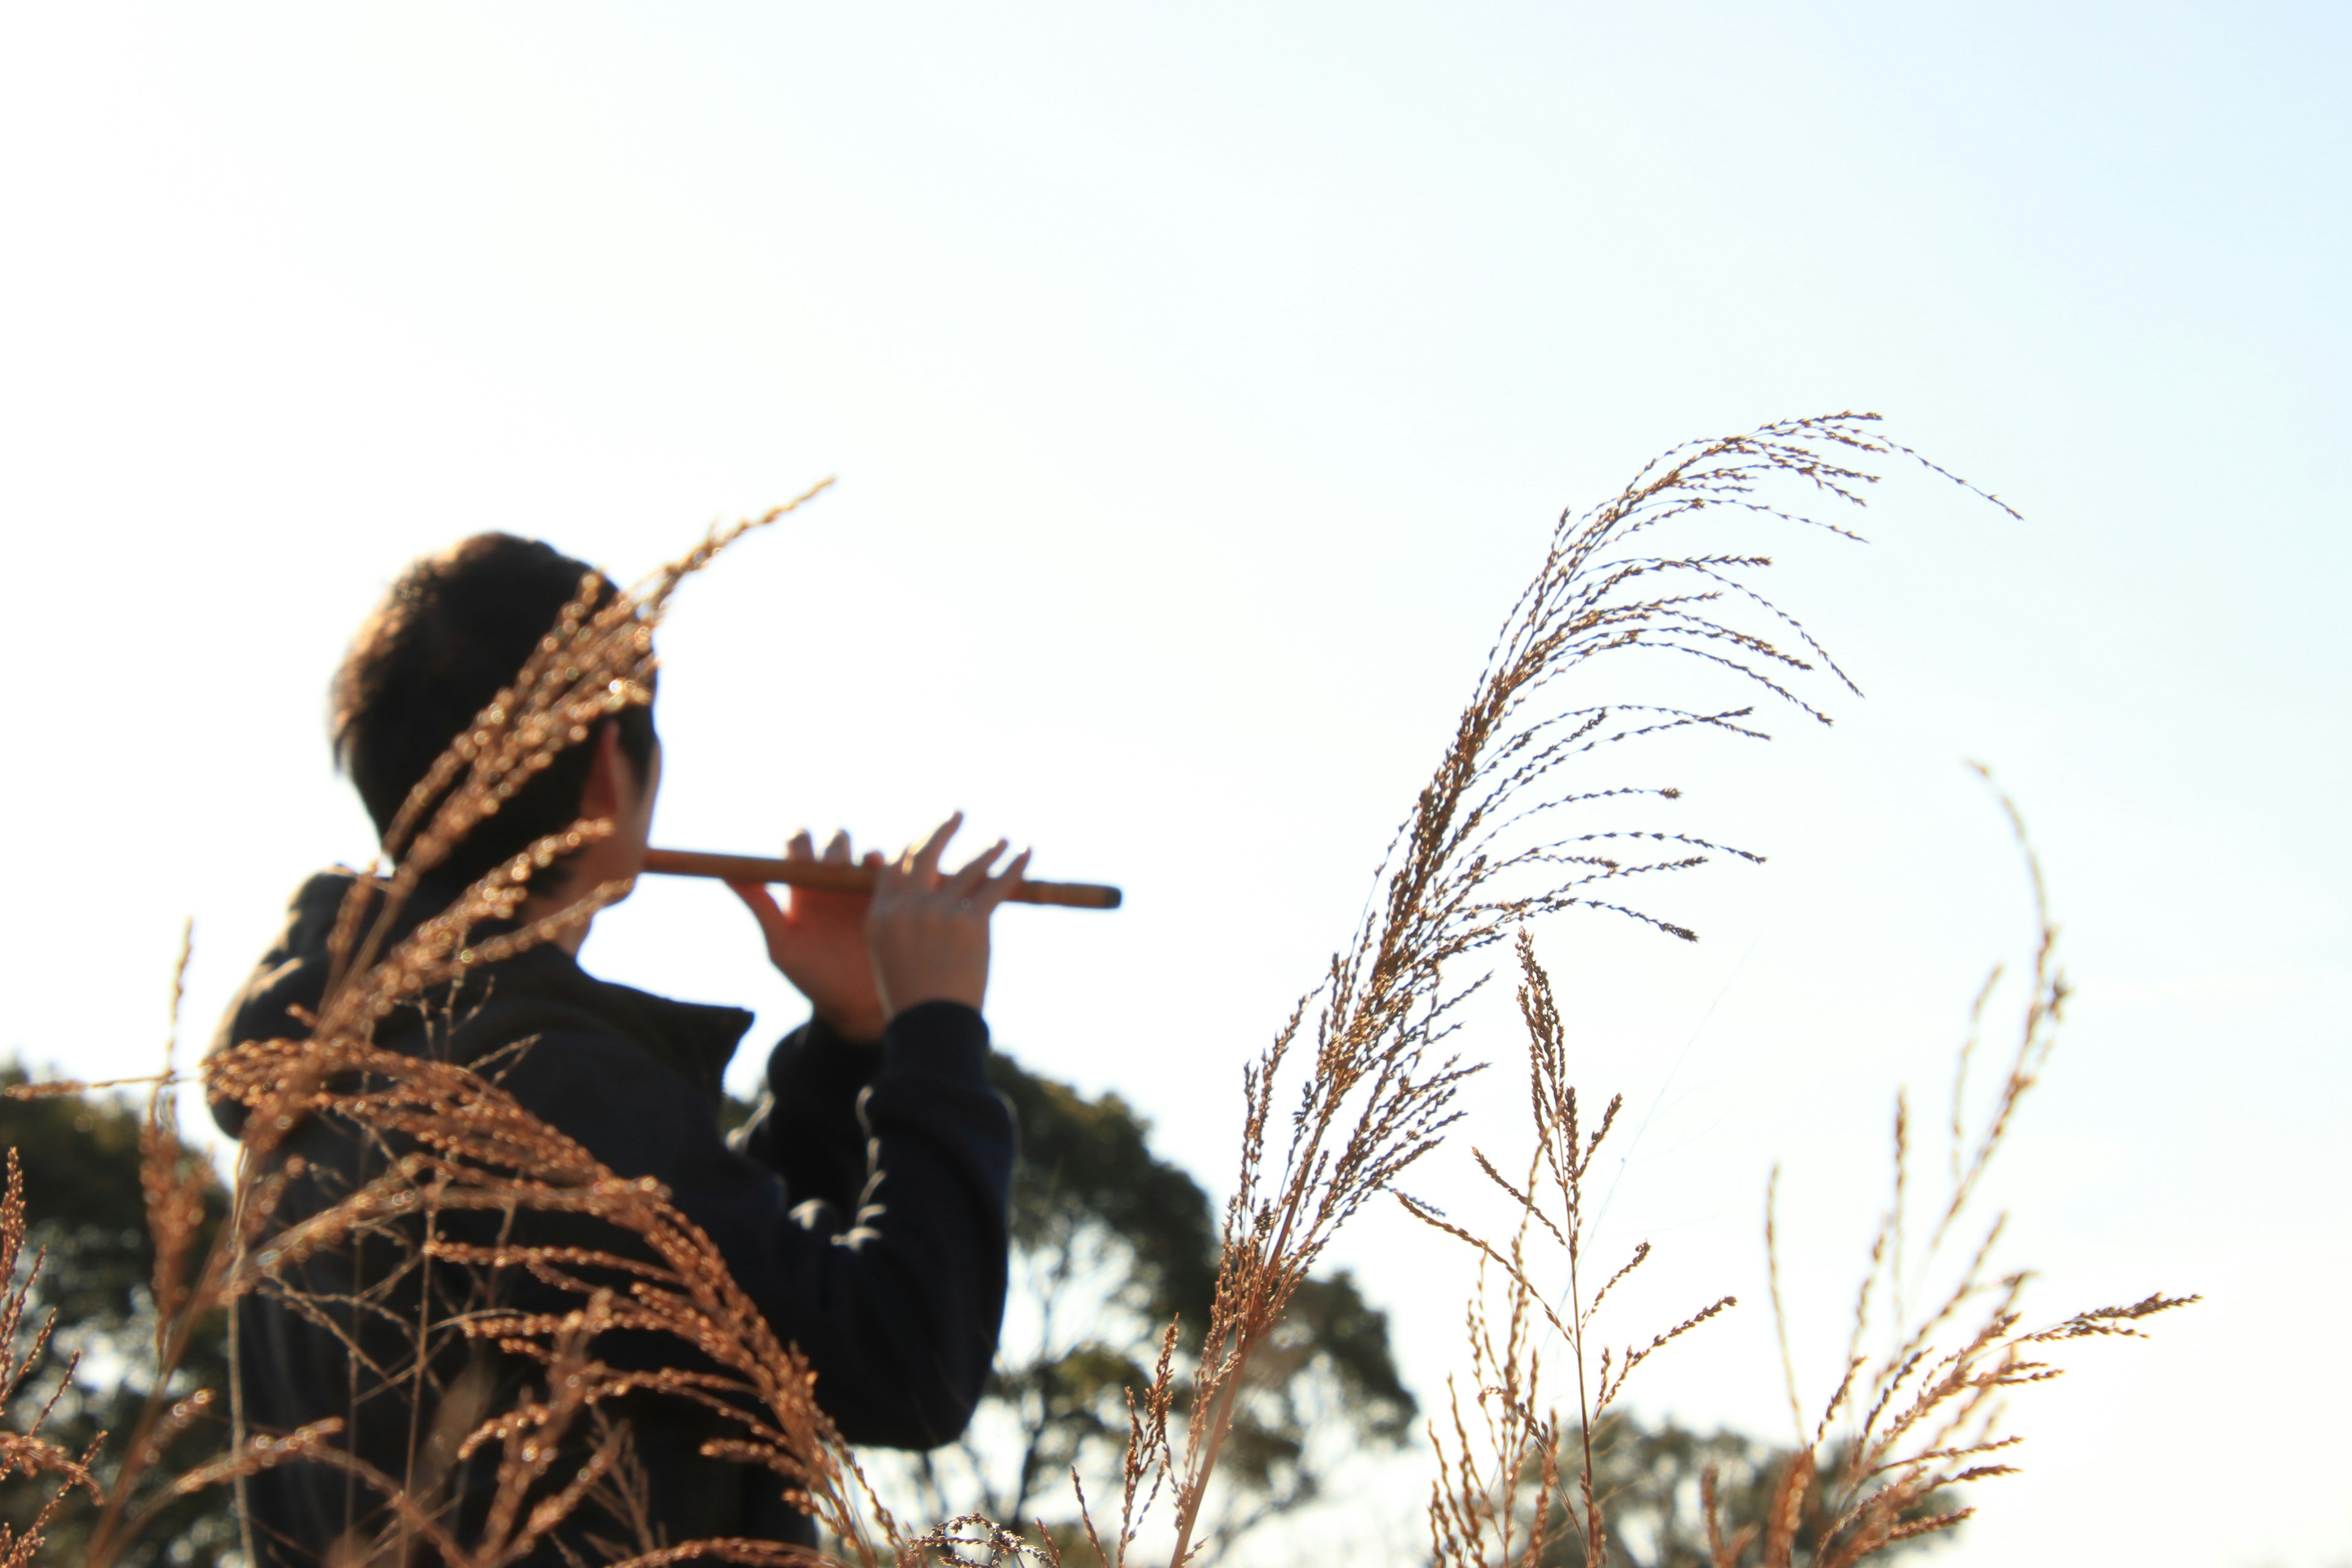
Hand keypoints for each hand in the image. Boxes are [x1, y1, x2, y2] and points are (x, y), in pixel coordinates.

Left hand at [730, 829, 888, 1041]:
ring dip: (866, 855)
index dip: (800, 844)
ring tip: (866, 868)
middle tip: (833, 868)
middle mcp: (834, 882)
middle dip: (836, 847)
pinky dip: (894, 871)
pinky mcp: (891, 902)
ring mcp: (864, 890)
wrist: (853, 1005)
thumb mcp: (782, 946)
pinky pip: (896, 878)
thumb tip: (727, 874)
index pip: (799, 846)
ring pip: (868, 854)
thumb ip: (762, 908)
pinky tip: (892, 880)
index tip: (802, 862)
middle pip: (837, 842)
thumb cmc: (811, 976)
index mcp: (804, 887)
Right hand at [867, 812, 1030, 1019]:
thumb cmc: (915, 998)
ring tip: (1004, 840)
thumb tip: (931, 895)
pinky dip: (1013, 867)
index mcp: (881, 916)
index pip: (894, 866)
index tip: (929, 836)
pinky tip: (1025, 855)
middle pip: (925, 853)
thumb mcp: (892, 956)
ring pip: (968, 867)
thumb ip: (902, 922)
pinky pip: (995, 885)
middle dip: (943, 829)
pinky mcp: (970, 923)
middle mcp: (906, 908)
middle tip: (958, 814)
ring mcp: (938, 913)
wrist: (933, 1026)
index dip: (914, 846)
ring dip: (989, 848)